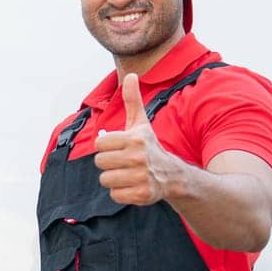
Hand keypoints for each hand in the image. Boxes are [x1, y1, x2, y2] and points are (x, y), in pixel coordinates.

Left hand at [92, 72, 184, 205]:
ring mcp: (140, 177)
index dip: (107, 146)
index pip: (99, 143)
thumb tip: (131, 74)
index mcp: (134, 139)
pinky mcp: (142, 194)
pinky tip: (132, 185)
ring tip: (128, 174)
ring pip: (105, 180)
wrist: (172, 175)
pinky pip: (114, 195)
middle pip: (100, 162)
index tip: (120, 147)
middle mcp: (138, 157)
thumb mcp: (141, 124)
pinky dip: (121, 193)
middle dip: (109, 163)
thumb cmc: (149, 146)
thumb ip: (132, 100)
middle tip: (123, 162)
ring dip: (114, 179)